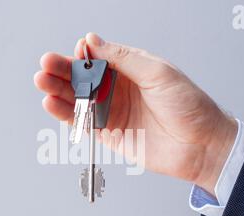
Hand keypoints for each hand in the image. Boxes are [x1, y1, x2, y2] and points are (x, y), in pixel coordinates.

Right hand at [34, 32, 236, 194]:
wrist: (201, 145)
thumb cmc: (189, 106)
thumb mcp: (158, 72)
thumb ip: (123, 58)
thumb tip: (93, 41)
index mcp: (132, 69)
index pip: (99, 57)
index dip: (84, 54)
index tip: (74, 53)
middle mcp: (120, 89)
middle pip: (84, 77)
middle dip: (63, 70)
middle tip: (46, 66)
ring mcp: (113, 111)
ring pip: (79, 98)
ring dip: (59, 90)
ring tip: (42, 82)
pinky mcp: (109, 133)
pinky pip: (83, 121)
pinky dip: (66, 113)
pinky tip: (52, 103)